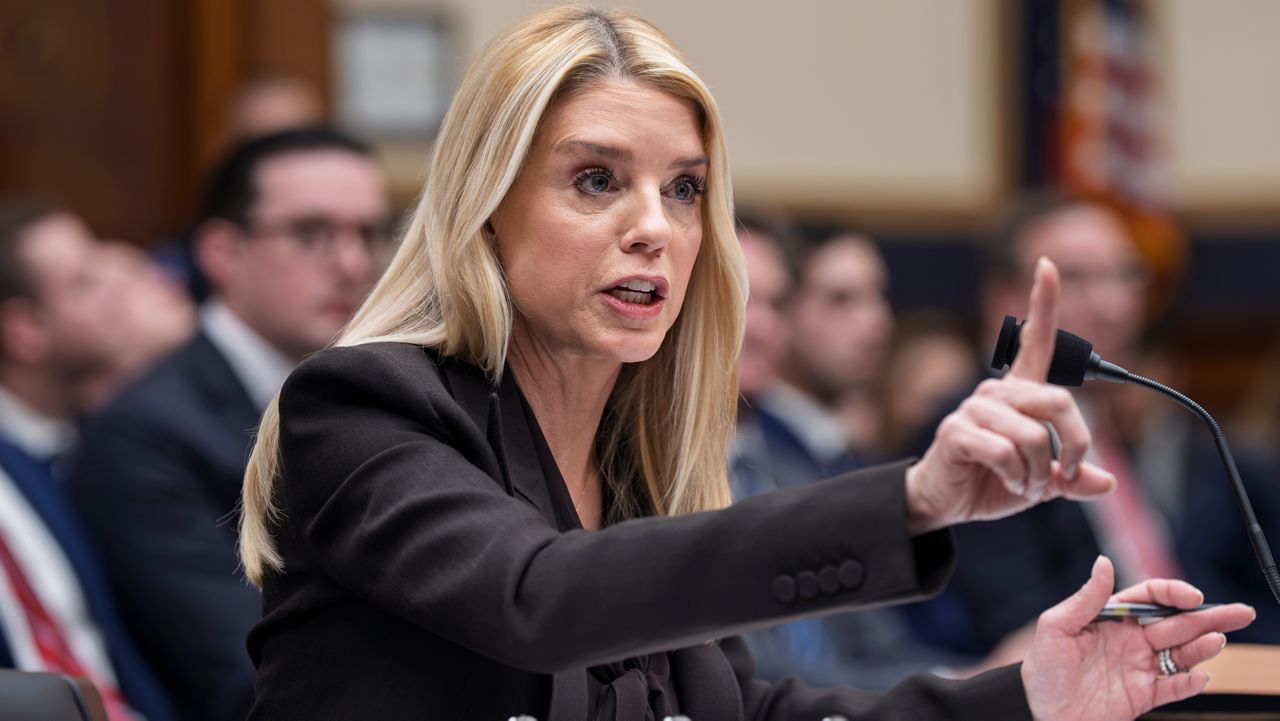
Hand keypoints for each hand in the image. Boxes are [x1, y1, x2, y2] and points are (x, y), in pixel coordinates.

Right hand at [904, 257, 1115, 532]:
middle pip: (1059, 403)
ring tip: (1023, 484)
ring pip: (1034, 437)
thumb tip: (1105, 481)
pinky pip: (1006, 453)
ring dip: (1038, 473)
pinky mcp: (956, 431)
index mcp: (1019, 394)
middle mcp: (997, 393)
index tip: (1048, 265)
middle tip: (1066, 474)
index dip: (1043, 302)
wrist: (946, 502)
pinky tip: (1006, 482)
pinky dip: (1016, 478)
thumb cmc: (991, 481)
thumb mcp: (1042, 480)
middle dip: (1076, 447)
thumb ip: (1072, 477)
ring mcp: (974, 409)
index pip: (1035, 340)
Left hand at [1022, 556, 1254, 720]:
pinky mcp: (1141, 697)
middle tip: (1240, 612)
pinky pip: (1171, 688)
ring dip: (1202, 647)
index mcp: (1112, 618)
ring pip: (1180, 654)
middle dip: (1208, 617)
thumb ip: (1086, 599)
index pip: (1151, 599)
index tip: (1192, 597)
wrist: (1036, 710)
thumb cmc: (1041, 667)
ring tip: (1218, 640)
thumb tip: (1104, 562)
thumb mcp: (1056, 627)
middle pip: (1176, 624)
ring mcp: (1139, 668)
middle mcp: (1131, 640)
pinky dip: (1188, 684)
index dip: (1173, 594)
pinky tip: (1200, 677)